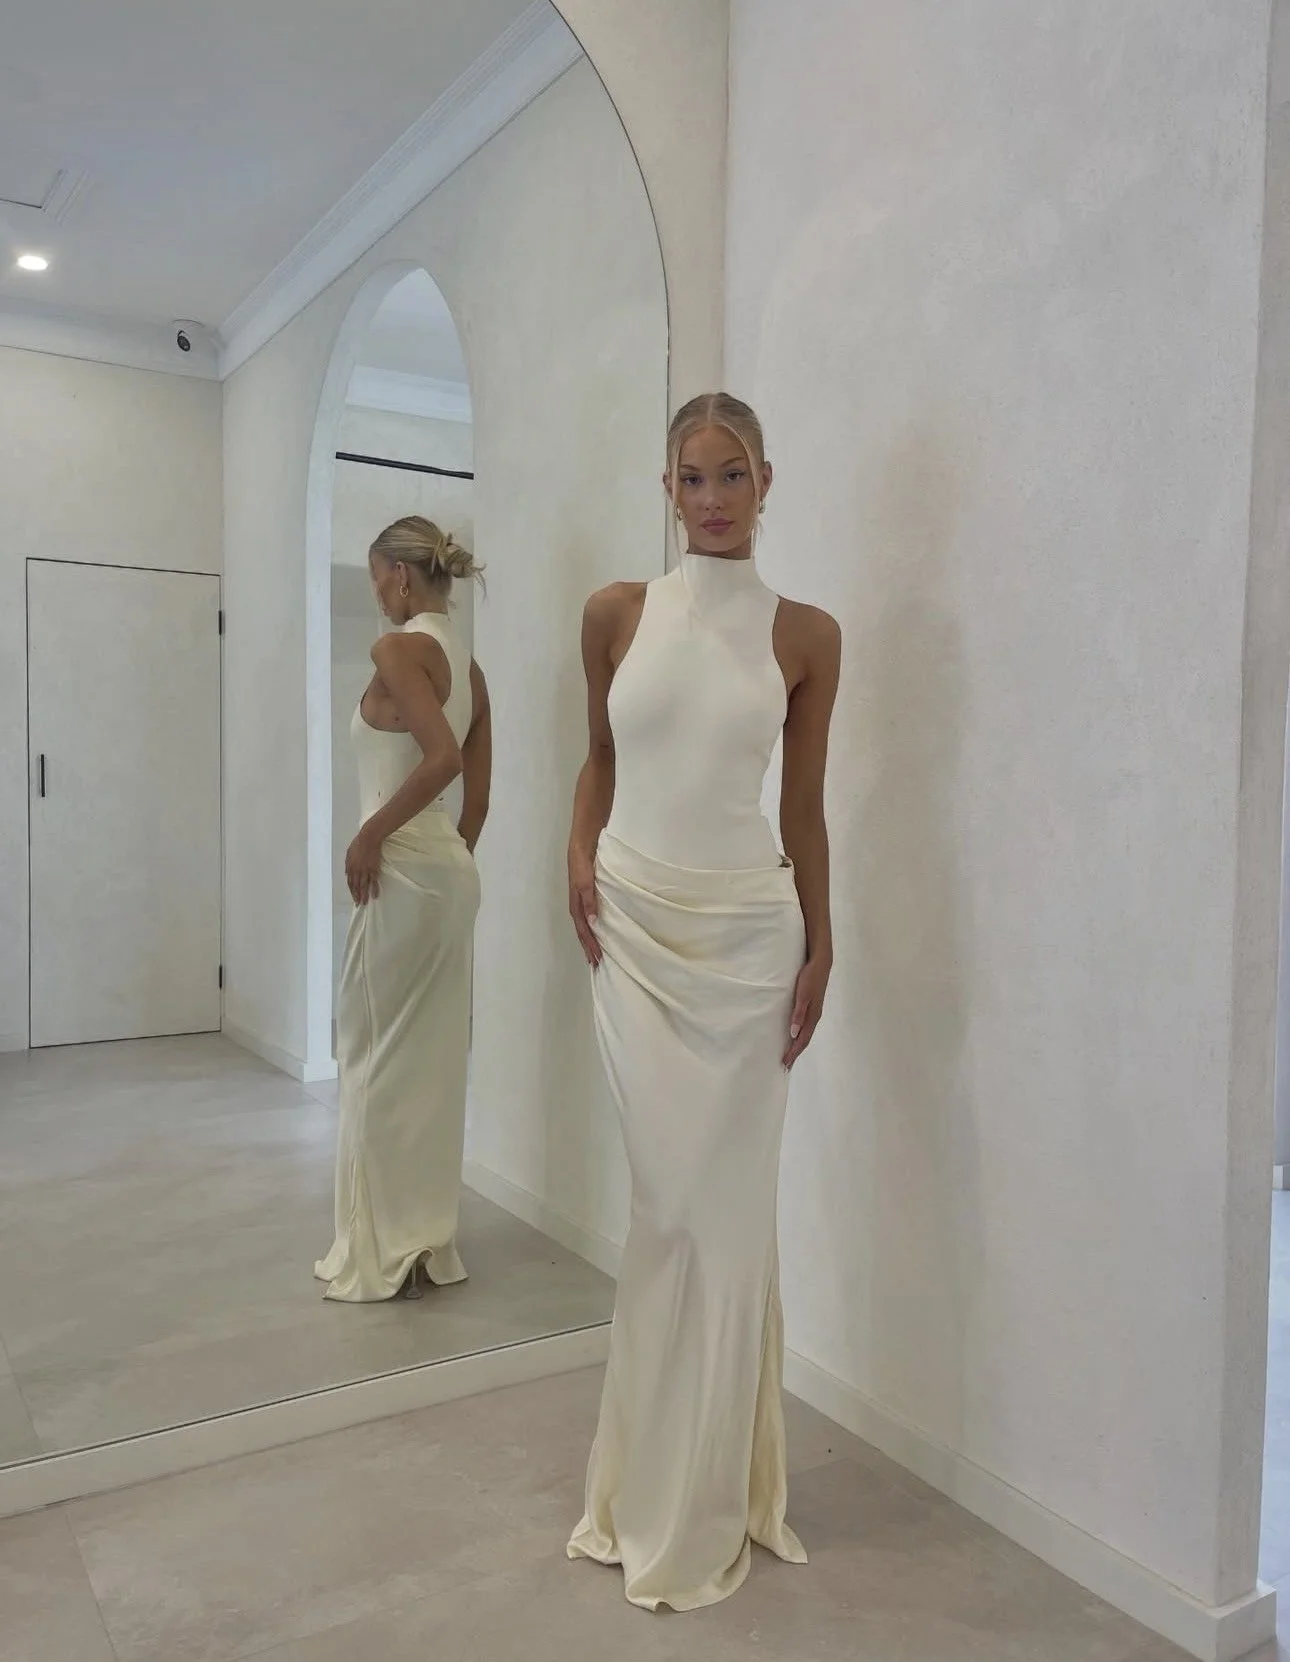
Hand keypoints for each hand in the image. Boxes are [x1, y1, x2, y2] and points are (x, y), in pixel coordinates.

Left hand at [345, 825, 383, 905]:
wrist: (368, 838)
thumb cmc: (358, 843)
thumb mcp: (348, 853)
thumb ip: (347, 864)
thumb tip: (347, 874)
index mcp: (350, 867)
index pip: (350, 882)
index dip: (352, 891)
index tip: (353, 897)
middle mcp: (356, 871)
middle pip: (356, 886)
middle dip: (357, 896)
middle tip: (358, 904)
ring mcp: (365, 870)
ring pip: (364, 886)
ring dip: (364, 895)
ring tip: (365, 903)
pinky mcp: (374, 869)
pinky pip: (374, 881)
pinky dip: (374, 889)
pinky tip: (375, 895)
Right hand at [568, 844, 600, 965]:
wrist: (582, 846)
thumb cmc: (583, 864)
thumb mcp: (586, 883)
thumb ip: (589, 902)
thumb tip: (592, 923)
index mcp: (576, 905)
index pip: (584, 931)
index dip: (590, 945)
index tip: (596, 959)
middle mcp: (578, 905)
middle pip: (583, 932)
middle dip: (588, 947)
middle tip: (595, 963)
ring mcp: (582, 900)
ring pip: (586, 926)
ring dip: (590, 939)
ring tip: (595, 952)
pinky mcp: (587, 894)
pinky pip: (590, 916)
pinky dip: (593, 927)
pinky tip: (599, 929)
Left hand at [783, 953, 830, 1068]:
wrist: (821, 964)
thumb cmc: (810, 978)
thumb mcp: (802, 995)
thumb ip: (798, 1014)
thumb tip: (793, 1033)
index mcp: (812, 1016)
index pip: (802, 1039)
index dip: (794, 1052)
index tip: (785, 1063)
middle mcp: (815, 1017)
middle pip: (805, 1040)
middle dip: (796, 1053)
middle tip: (786, 1065)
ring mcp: (814, 1012)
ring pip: (806, 1033)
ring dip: (798, 1045)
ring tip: (790, 1054)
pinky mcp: (813, 1006)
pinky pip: (806, 1026)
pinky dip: (800, 1035)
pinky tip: (795, 1034)